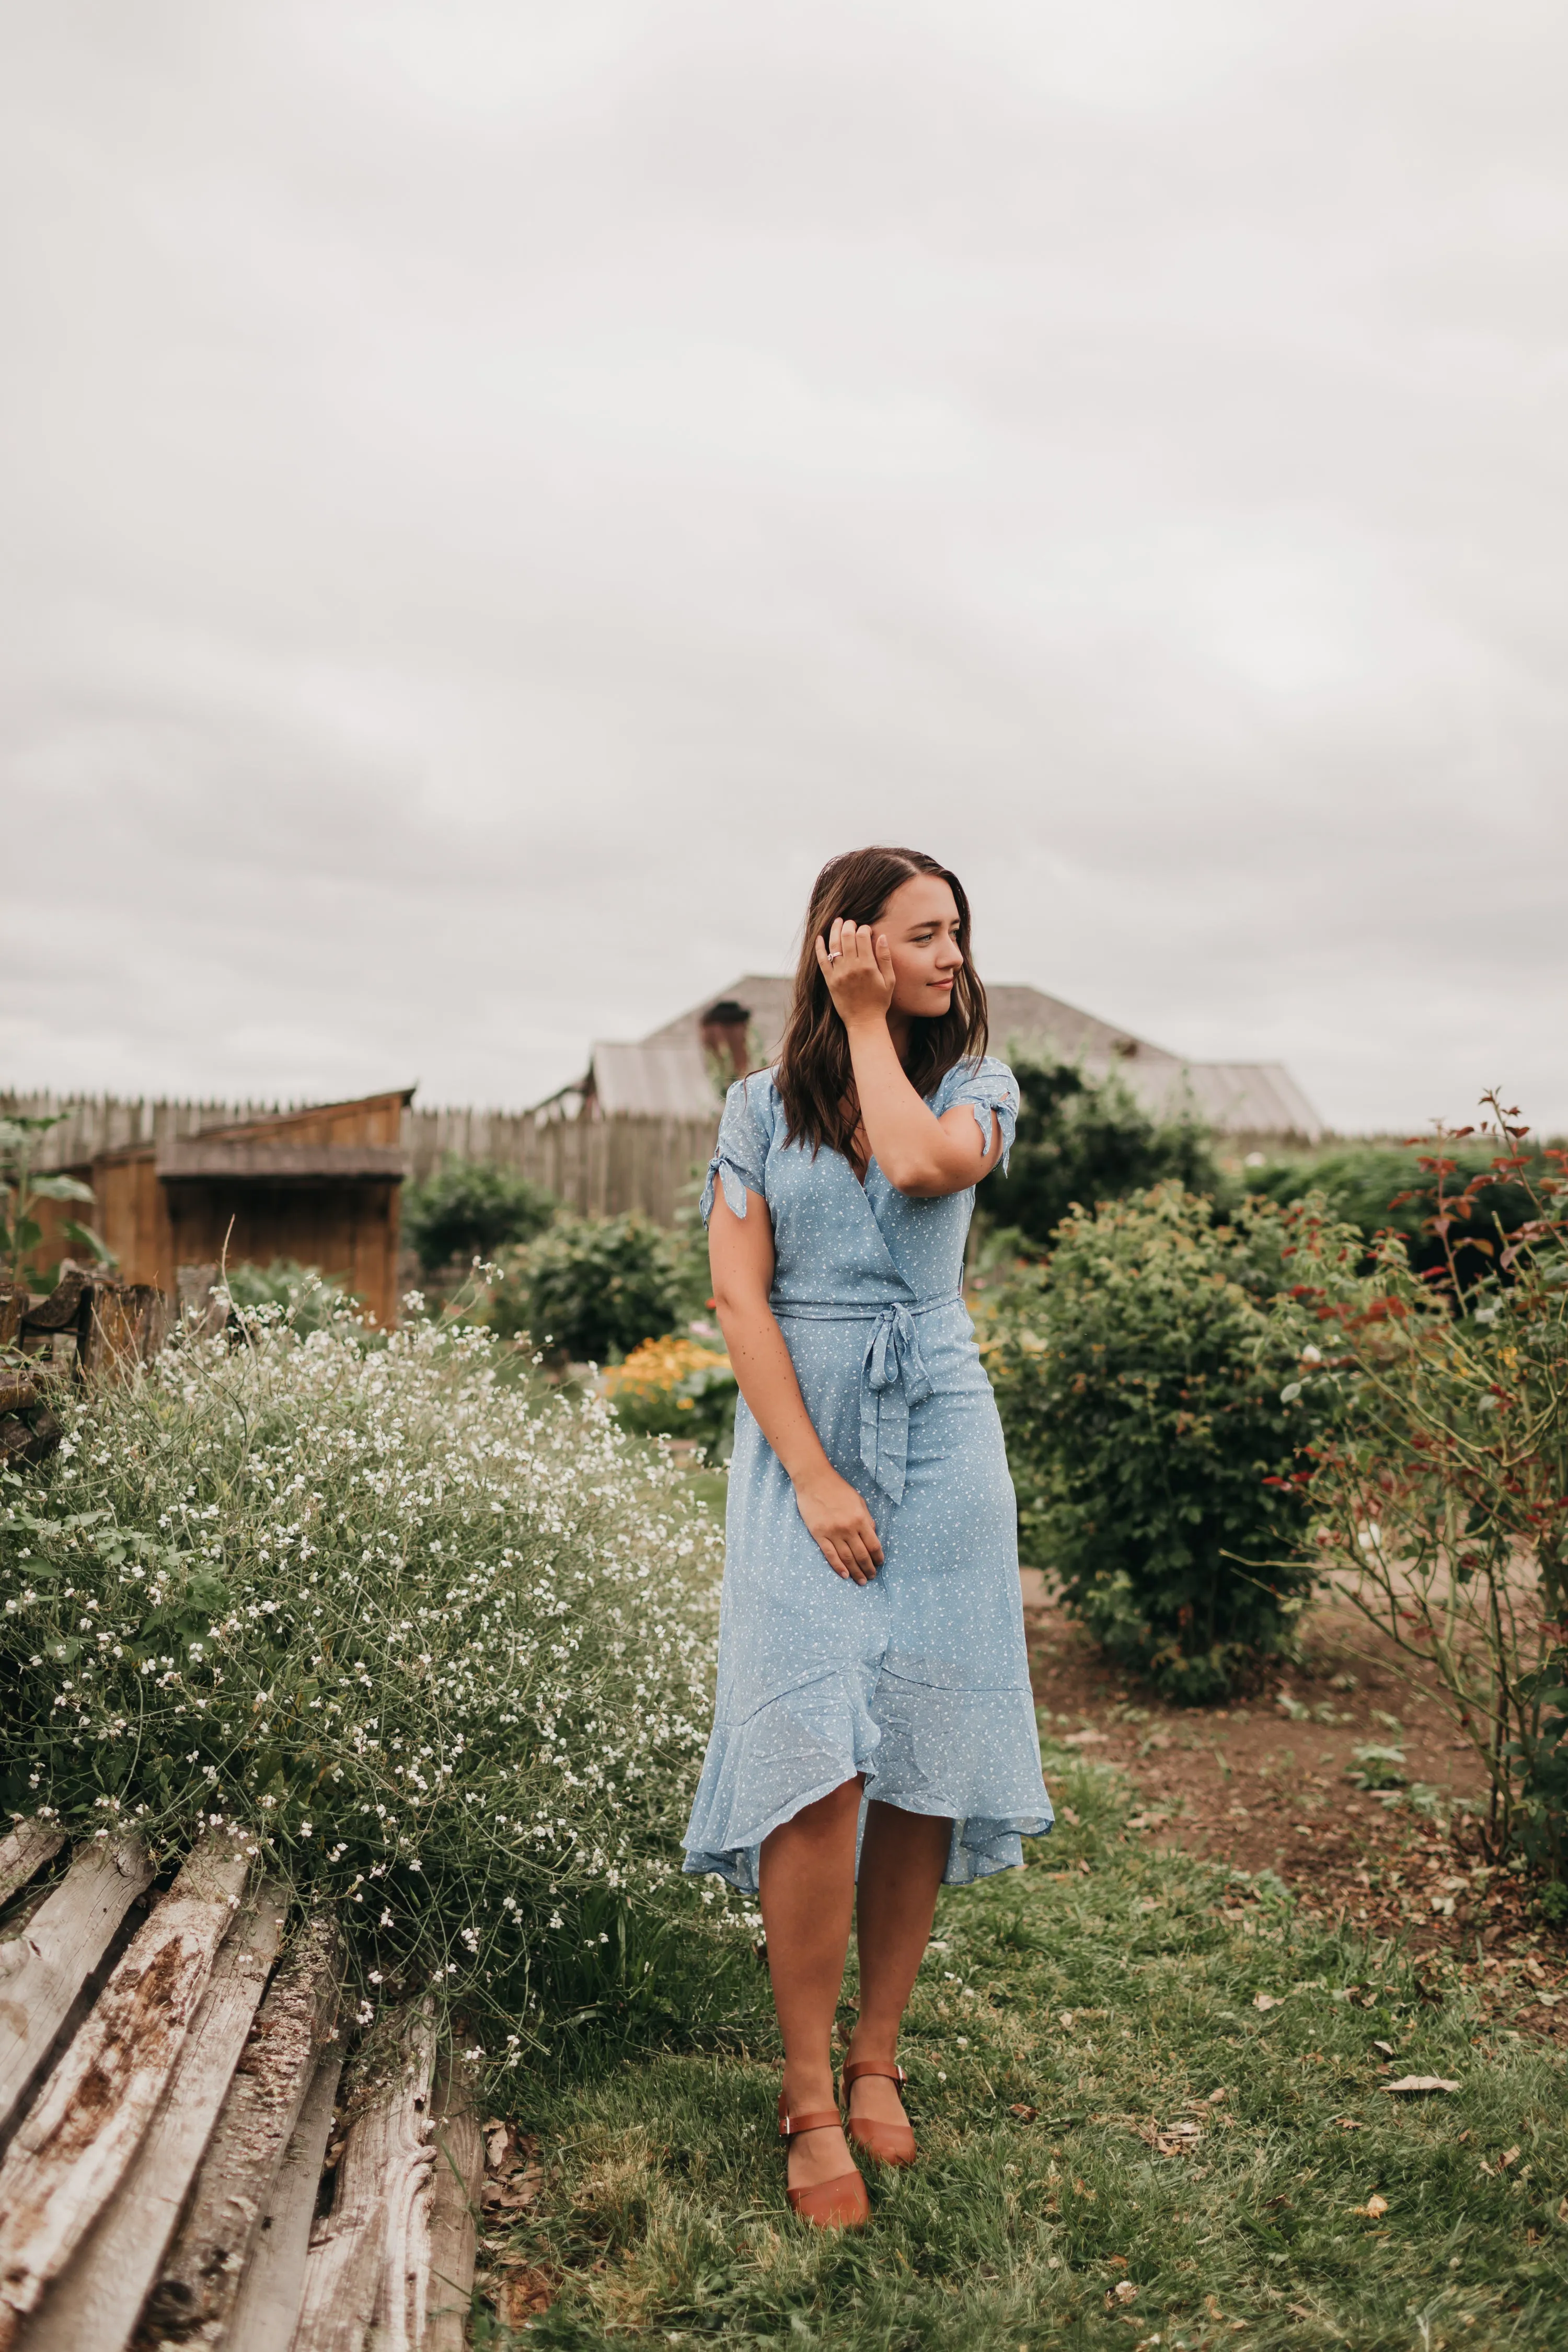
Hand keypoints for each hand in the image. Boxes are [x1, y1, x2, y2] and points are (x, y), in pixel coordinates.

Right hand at [793, 1466, 884, 1584]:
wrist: (814, 1480)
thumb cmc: (838, 1489)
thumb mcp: (859, 1501)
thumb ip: (867, 1519)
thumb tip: (873, 1536)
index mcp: (860, 1519)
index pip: (873, 1544)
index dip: (878, 1557)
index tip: (879, 1564)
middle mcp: (848, 1528)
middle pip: (861, 1554)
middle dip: (868, 1568)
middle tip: (871, 1577)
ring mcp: (833, 1532)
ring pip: (847, 1558)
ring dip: (856, 1571)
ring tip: (861, 1581)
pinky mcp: (819, 1534)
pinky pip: (830, 1555)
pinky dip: (838, 1567)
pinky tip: (845, 1575)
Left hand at [815, 917, 894, 1031]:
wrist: (864, 1021)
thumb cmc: (879, 1001)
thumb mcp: (889, 980)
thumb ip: (885, 958)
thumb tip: (882, 936)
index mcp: (868, 966)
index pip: (862, 937)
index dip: (864, 929)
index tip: (867, 929)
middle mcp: (851, 967)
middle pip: (847, 937)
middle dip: (849, 925)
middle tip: (851, 922)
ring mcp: (839, 973)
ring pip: (833, 945)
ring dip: (835, 930)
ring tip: (838, 922)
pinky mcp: (830, 980)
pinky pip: (822, 960)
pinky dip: (819, 948)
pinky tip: (819, 938)